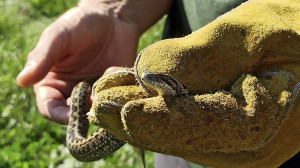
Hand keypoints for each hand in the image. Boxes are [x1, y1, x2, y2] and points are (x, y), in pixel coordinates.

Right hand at [17, 4, 138, 123]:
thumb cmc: (79, 25)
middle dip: (86, 110)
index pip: (50, 108)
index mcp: (52, 83)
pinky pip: (117, 98)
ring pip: (98, 110)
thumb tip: (22, 81)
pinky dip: (117, 89)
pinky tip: (116, 68)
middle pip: (76, 114)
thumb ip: (43, 58)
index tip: (71, 115)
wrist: (111, 18)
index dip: (59, 115)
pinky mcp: (115, 89)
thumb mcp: (58, 37)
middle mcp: (73, 91)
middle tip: (95, 97)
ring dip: (103, 100)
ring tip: (106, 78)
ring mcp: (96, 92)